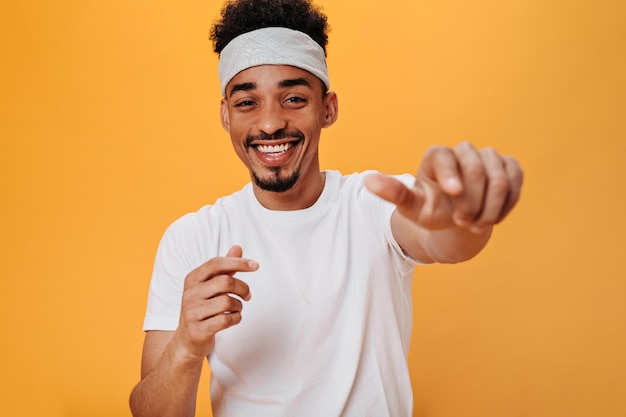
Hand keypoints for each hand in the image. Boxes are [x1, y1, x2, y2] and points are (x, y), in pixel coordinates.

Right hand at [175, 245, 258, 359]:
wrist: (187, 340)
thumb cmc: (203, 308)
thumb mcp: (210, 286)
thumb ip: (224, 268)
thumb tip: (238, 247)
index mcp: (192, 279)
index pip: (216, 263)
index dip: (237, 262)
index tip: (255, 265)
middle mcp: (190, 294)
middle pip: (226, 282)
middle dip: (243, 288)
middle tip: (247, 295)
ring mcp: (192, 312)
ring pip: (228, 302)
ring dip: (239, 306)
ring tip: (236, 309)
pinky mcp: (198, 330)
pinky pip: (226, 320)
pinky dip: (236, 318)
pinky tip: (233, 319)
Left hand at [365, 142, 522, 233]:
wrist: (456, 218)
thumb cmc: (430, 210)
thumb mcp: (411, 207)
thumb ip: (392, 193)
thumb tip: (367, 181)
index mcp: (437, 155)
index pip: (447, 157)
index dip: (452, 175)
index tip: (453, 194)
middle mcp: (464, 150)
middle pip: (477, 170)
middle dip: (472, 202)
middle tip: (462, 223)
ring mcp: (489, 157)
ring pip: (501, 178)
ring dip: (491, 207)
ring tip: (476, 224)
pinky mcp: (509, 166)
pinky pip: (516, 182)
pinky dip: (506, 205)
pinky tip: (493, 218)